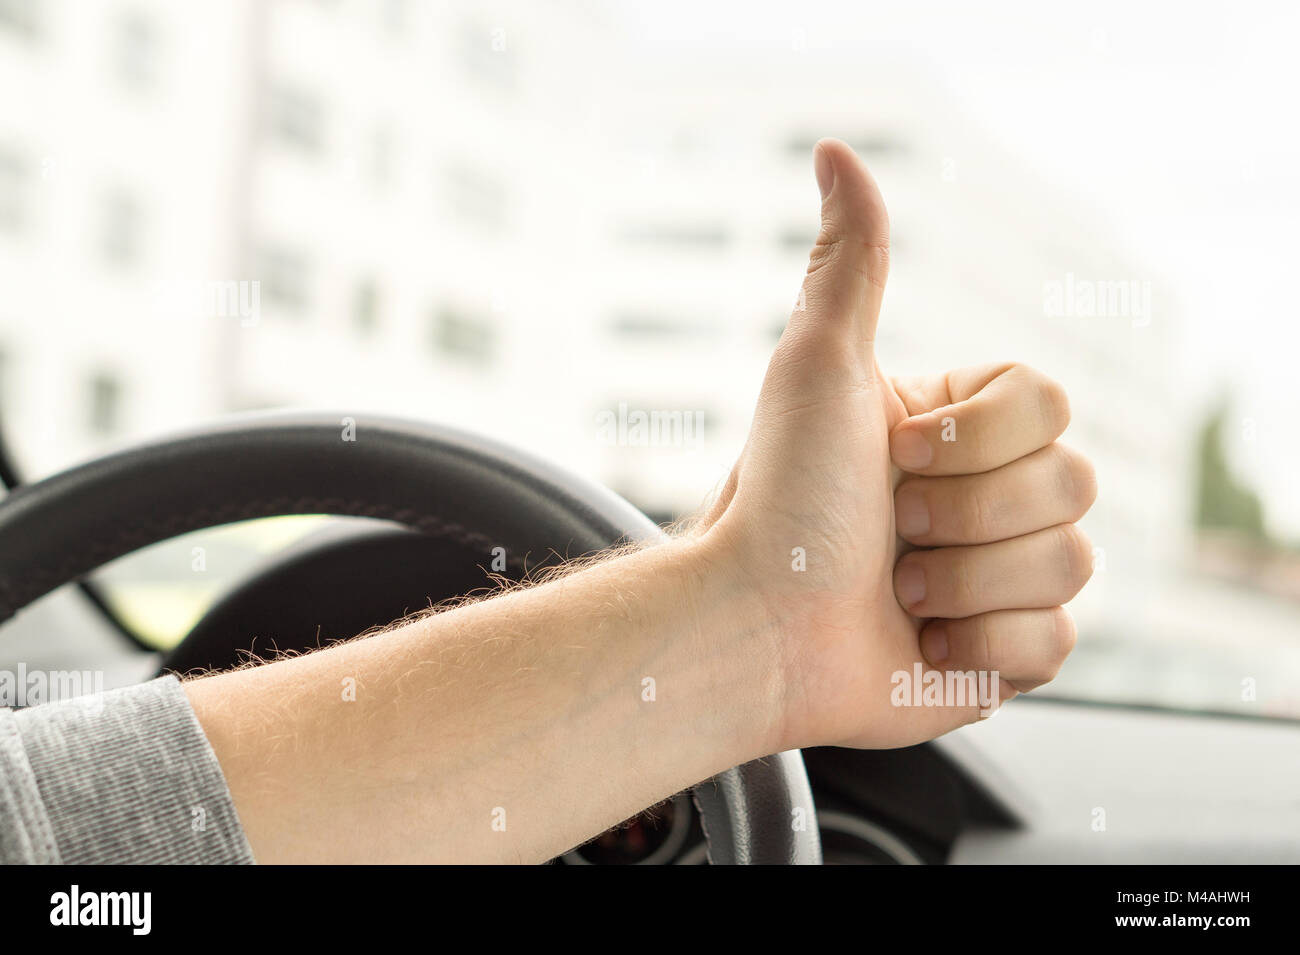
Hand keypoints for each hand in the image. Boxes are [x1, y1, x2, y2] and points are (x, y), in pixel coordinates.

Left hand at [695, 139, 1097, 750]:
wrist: (756, 629)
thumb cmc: (779, 497)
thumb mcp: (818, 364)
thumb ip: (851, 262)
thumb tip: (836, 150)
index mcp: (954, 428)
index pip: (1052, 404)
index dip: (978, 439)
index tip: (894, 457)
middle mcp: (981, 496)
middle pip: (1075, 483)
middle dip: (968, 513)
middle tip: (891, 529)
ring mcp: (997, 576)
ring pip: (1073, 564)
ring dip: (969, 579)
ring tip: (897, 588)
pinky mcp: (1001, 654)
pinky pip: (1058, 642)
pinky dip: (984, 646)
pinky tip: (922, 641)